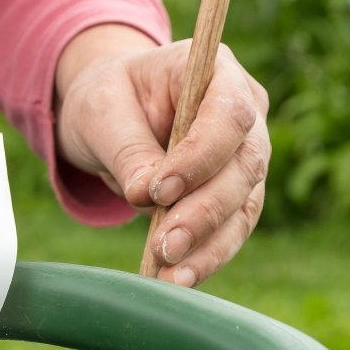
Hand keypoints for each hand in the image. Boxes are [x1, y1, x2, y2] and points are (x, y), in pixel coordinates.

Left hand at [55, 25, 269, 286]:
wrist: (112, 115)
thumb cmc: (108, 99)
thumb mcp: (102, 112)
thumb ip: (128, 149)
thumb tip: (144, 196)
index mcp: (215, 69)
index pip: (230, 113)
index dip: (202, 156)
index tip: (160, 191)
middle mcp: (246, 110)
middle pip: (245, 165)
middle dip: (206, 212)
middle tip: (165, 246)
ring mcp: (248, 154)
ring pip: (245, 205)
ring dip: (209, 245)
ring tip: (170, 276)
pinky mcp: (239, 194)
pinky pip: (232, 230)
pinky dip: (207, 257)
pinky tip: (178, 279)